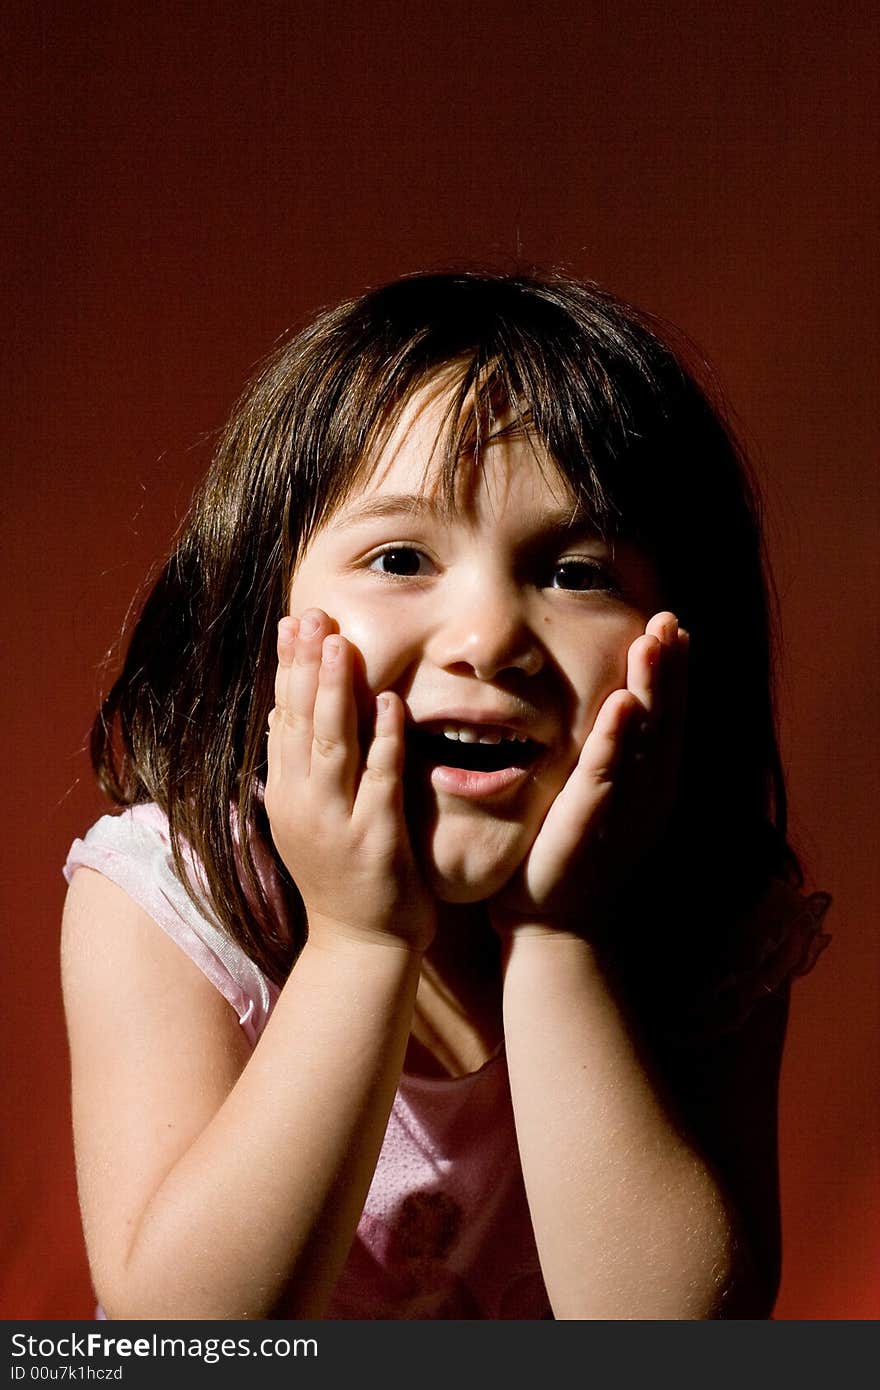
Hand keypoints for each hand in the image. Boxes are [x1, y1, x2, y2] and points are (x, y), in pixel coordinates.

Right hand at [265, 608, 435, 952]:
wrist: (360, 946)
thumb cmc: (340, 879)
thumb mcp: (305, 821)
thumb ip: (298, 769)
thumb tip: (279, 715)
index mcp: (287, 796)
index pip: (281, 718)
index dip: (287, 669)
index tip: (293, 623)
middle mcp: (303, 804)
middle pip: (299, 722)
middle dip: (305, 665)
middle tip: (312, 615)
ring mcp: (336, 822)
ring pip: (332, 744)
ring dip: (334, 692)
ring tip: (340, 644)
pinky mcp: (374, 839)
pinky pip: (378, 780)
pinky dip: (381, 740)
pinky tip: (388, 703)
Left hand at [488, 612, 687, 937]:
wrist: (552, 923)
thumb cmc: (566, 854)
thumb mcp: (592, 796)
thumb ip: (602, 756)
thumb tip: (605, 710)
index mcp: (650, 784)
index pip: (666, 717)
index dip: (672, 672)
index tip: (672, 626)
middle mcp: (648, 793)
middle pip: (666, 719)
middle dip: (668, 667)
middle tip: (668, 618)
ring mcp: (624, 807)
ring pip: (644, 738)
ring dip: (650, 688)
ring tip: (652, 642)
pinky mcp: (592, 819)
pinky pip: (606, 771)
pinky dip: (616, 737)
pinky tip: (623, 704)